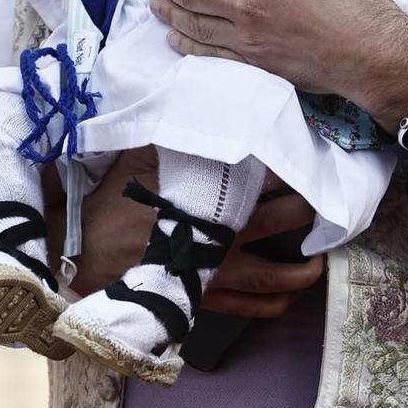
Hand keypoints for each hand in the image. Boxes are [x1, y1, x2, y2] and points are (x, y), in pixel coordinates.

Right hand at [51, 151, 322, 318]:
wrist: (78, 253)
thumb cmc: (110, 201)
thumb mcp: (139, 156)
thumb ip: (174, 133)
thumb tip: (200, 98)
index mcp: (207, 199)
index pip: (262, 178)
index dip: (290, 164)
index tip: (311, 149)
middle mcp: (219, 240)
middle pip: (282, 222)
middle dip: (310, 208)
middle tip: (329, 197)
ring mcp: (216, 276)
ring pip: (278, 280)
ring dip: (305, 268)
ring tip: (319, 255)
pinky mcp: (206, 301)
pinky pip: (254, 309)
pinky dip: (278, 302)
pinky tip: (289, 291)